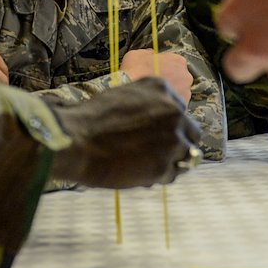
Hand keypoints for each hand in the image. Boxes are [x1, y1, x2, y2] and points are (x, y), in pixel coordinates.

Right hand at [53, 78, 202, 187]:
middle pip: (192, 134)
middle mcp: (173, 112)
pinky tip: (138, 173)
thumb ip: (148, 103)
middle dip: (178, 143)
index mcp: (162, 90)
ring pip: (187, 156)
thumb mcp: (124, 95)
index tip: (157, 134)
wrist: (75, 140)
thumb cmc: (92, 118)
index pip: (181, 111)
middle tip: (158, 152)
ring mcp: (172, 140)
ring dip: (171, 161)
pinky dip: (158, 177)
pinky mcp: (164, 166)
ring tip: (145, 164)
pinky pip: (171, 175)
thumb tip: (162, 122)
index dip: (170, 125)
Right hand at [120, 48, 191, 99]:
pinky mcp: (182, 108)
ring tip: (153, 95)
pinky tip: (156, 104)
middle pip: (178, 77)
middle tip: (153, 83)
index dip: (162, 65)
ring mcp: (186, 93)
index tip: (154, 69)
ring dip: (168, 93)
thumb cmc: (136, 73)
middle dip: (167, 79)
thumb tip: (150, 54)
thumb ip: (148, 53)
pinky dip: (167, 104)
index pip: (173, 61)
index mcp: (178, 60)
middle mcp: (186, 76)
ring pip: (178, 92)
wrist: (134, 97)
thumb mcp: (137, 54)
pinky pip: (175, 105)